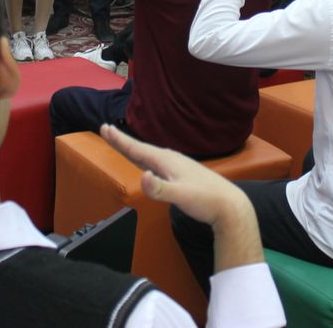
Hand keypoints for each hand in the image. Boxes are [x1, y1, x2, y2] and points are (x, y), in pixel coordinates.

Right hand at [101, 125, 254, 230]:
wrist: (229, 205)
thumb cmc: (205, 200)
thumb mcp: (181, 196)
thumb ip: (161, 189)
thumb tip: (143, 177)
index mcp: (166, 161)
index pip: (137, 148)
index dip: (119, 140)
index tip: (104, 127)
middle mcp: (170, 159)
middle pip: (140, 148)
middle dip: (123, 140)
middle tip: (106, 130)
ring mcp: (176, 166)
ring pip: (148, 155)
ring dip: (133, 149)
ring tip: (122, 144)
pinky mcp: (181, 175)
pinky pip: (156, 163)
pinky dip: (145, 160)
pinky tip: (147, 165)